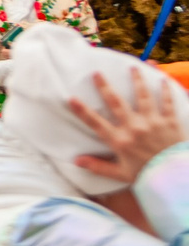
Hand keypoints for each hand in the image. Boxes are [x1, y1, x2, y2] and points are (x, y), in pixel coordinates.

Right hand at [71, 72, 185, 187]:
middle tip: (97, 73)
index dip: (82, 111)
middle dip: (105, 87)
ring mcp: (153, 123)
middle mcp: (134, 128)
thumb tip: (76, 161)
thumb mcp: (120, 174)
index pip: (96, 123)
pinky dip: (165, 90)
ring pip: (143, 96)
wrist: (174, 178)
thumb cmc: (147, 176)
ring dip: (137, 80)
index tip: (71, 98)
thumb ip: (98, 166)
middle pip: (116, 103)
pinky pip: (167, 102)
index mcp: (120, 141)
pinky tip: (162, 80)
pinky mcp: (170, 122)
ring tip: (133, 67)